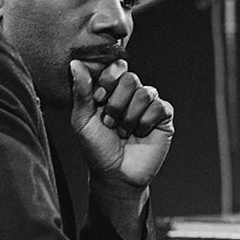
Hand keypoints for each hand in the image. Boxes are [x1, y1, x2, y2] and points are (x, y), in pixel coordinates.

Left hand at [70, 59, 173, 190]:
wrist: (115, 176)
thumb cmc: (97, 149)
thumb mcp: (82, 120)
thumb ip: (81, 91)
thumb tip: (76, 63)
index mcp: (111, 90)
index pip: (114, 67)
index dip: (107, 81)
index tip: (98, 100)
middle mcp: (130, 94)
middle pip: (129, 78)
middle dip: (116, 104)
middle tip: (110, 123)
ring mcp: (148, 104)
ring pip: (144, 93)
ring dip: (129, 117)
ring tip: (123, 132)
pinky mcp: (163, 116)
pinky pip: (158, 106)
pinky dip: (145, 122)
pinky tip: (140, 134)